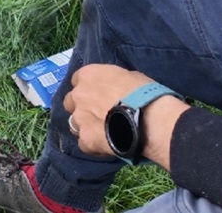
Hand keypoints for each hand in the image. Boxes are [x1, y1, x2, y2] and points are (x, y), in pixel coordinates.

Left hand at [63, 64, 188, 169]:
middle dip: (81, 107)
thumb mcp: (129, 76)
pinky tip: (107, 145)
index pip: (77, 80)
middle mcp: (78, 95)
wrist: (150, 120)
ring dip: (85, 126)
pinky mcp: (85, 140)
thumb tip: (113, 88)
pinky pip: (84, 143)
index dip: (88, 89)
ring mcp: (79, 119)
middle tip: (98, 114)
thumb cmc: (145, 93)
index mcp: (88, 75)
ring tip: (103, 132)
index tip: (97, 95)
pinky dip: (93, 145)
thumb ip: (112, 82)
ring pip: (74, 123)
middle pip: (71, 102)